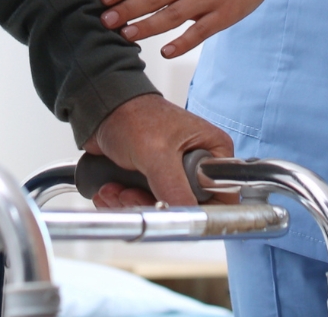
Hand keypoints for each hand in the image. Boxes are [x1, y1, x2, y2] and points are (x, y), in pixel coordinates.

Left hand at [85, 93, 232, 207]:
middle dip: (154, 207)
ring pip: (162, 212)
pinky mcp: (154, 182)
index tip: (172, 212)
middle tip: (132, 194)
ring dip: (132, 205)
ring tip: (118, 188)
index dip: (199, 211)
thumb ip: (175, 188)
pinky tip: (112, 188)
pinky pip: (143, 209)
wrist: (103, 111)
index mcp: (212, 151)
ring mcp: (174, 175)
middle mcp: (197, 165)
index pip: (223, 195)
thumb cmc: (134, 116)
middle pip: (187, 209)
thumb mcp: (157, 153)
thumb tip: (187, 217)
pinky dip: (123, 203)